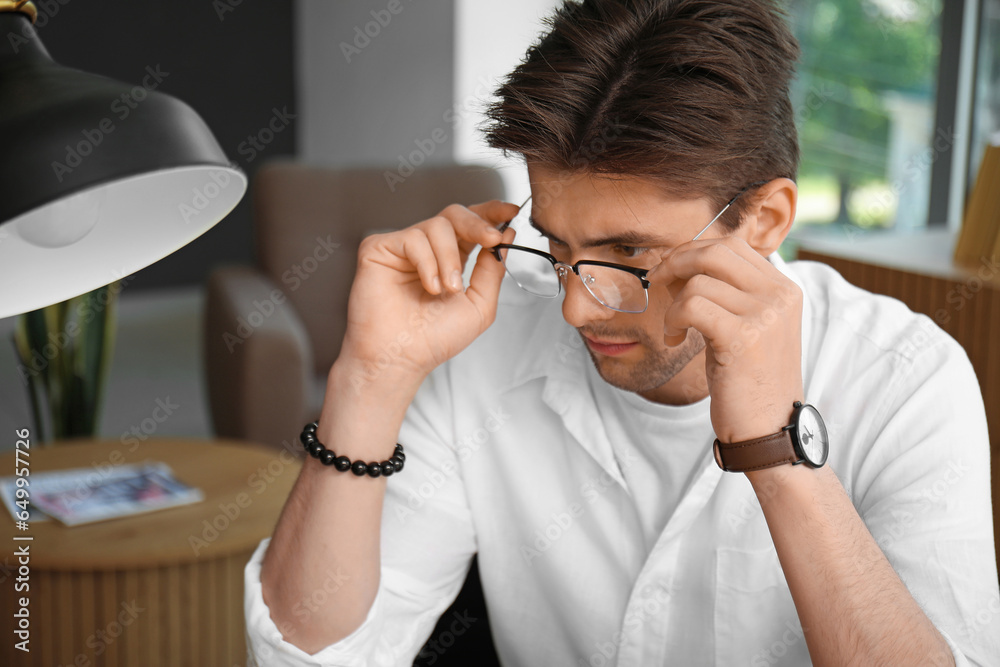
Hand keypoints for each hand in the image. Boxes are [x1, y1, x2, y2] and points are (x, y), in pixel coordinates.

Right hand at [338, 200, 518, 394]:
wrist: (401, 358)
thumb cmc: (434, 340)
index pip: (472, 225)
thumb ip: (492, 269)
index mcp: (451, 260)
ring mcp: (403, 248)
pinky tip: (428, 287)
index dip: (491, 213)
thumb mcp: (479, 305)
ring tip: (447, 289)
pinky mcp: (379, 248)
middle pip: (455, 214)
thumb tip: (507, 234)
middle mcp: (427, 250)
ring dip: (451, 258)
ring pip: (437, 225)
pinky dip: (427, 263)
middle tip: (491, 239)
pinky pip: (413, 238)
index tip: (511, 211)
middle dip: (478, 224)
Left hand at [648, 237, 803, 443]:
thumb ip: (727, 293)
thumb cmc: (749, 381)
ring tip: (675, 329)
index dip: (692, 251)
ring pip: (698, 281)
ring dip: (674, 304)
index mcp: (783, 288)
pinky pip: (692, 306)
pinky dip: (674, 319)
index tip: (670, 270)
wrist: (769, 429)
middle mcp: (779, 295)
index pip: (732, 246)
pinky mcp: (744, 336)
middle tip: (657, 282)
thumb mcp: (747, 327)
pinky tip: (676, 339)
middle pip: (715, 251)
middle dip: (676, 262)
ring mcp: (765, 314)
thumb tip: (680, 264)